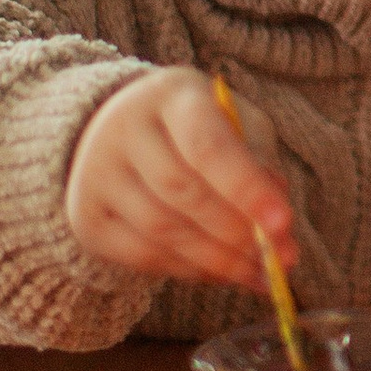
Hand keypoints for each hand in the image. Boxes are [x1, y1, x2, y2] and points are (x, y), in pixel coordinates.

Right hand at [66, 70, 295, 289]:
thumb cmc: (196, 127)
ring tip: (259, 273)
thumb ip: (259, 163)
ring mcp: (96, 174)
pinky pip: (141, 256)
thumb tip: (277, 223)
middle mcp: (123, 129)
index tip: (284, 224)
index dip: (246, 189)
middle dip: (238, 233)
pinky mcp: (86, 216)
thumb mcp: (236, 124)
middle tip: (281, 258)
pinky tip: (221, 274)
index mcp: (171, 96)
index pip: (206, 146)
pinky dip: (188, 271)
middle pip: (182, 191)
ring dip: (218, 260)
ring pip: (162, 230)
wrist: (122, 130)